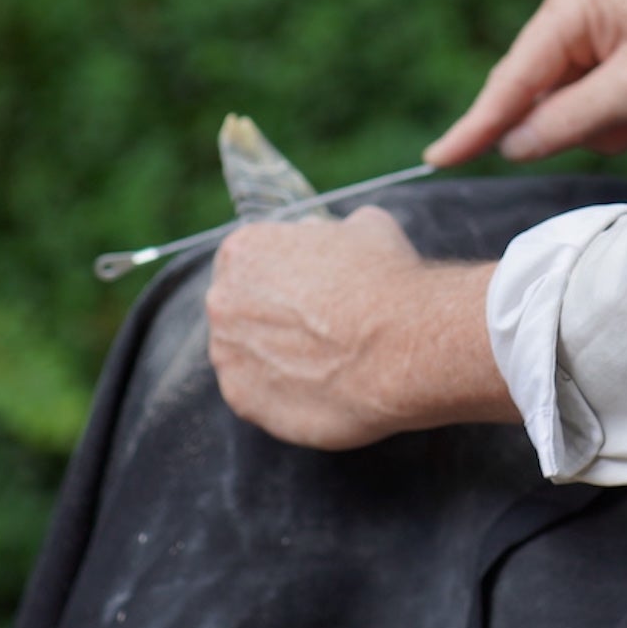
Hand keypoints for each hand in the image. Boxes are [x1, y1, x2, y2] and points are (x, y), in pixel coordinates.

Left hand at [205, 208, 514, 449]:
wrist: (405, 346)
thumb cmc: (388, 281)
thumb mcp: (366, 227)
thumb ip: (331, 231)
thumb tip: (330, 236)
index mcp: (242, 251)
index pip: (250, 262)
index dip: (283, 276)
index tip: (311, 291)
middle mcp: (222, 300)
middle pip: (240, 308)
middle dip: (273, 316)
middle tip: (319, 327)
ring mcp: (227, 354)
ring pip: (246, 355)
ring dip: (276, 357)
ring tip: (325, 361)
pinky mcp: (242, 400)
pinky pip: (257, 395)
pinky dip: (284, 393)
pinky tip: (321, 387)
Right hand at [425, 0, 626, 166]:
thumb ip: (569, 120)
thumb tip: (513, 144)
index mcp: (571, 6)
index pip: (511, 81)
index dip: (476, 127)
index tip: (436, 160)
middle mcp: (571, 7)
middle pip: (542, 95)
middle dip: (590, 118)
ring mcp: (591, 24)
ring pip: (573, 106)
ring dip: (617, 119)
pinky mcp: (612, 42)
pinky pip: (598, 98)